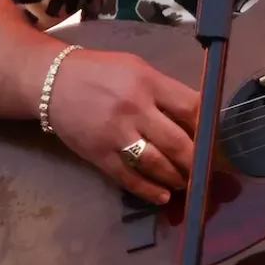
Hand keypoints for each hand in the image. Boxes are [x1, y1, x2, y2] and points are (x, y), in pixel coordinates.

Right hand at [44, 48, 198, 203]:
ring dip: (176, 178)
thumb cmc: (100, 72)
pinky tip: (162, 196)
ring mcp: (116, 133)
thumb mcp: (136, 68)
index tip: (212, 140)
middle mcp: (135, 107)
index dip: (207, 128)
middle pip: (177, 142)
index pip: (190, 108)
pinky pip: (128, 177)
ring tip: (184, 183)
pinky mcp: (98, 153)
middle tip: (204, 171)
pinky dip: (148, 190)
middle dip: (195, 161)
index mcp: (148, 82)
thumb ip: (163, 90)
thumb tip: (195, 118)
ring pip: (156, 163)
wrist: (52, 82)